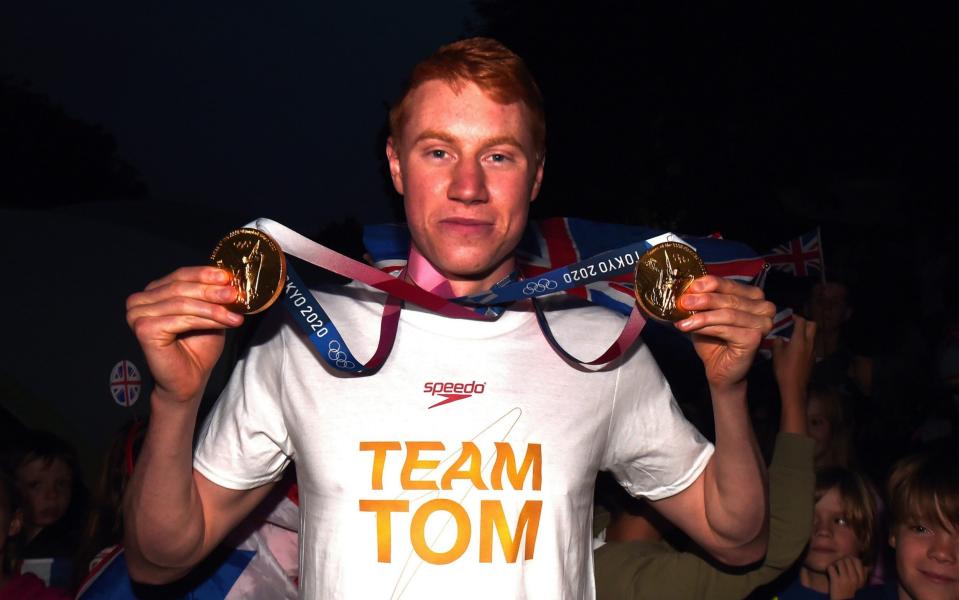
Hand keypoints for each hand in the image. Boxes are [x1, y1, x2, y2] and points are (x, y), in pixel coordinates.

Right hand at [126, 266, 243, 402]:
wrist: (189, 381)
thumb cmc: (197, 349)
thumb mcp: (209, 314)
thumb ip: (212, 296)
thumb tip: (228, 278)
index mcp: (154, 292)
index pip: (180, 275)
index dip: (204, 274)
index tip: (228, 276)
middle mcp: (140, 301)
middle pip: (181, 287)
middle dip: (212, 290)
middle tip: (235, 294)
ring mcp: (138, 314)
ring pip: (183, 303)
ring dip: (213, 308)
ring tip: (235, 314)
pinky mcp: (144, 329)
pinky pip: (181, 319)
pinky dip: (206, 319)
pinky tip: (224, 322)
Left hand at [676, 276, 775, 389]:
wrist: (720, 369)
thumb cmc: (714, 340)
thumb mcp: (705, 314)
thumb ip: (701, 301)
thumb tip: (686, 289)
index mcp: (753, 296)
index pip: (730, 284)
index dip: (709, 283)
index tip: (690, 287)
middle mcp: (763, 307)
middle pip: (729, 299)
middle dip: (703, 300)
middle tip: (683, 302)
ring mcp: (762, 323)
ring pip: (727, 314)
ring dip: (702, 316)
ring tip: (683, 319)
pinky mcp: (755, 338)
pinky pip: (726, 329)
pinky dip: (706, 328)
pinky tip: (691, 328)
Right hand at [772, 316, 816, 396]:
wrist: (795, 387)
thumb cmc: (784, 369)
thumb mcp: (776, 354)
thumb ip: (778, 342)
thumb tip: (780, 338)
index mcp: (800, 340)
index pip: (802, 321)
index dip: (796, 317)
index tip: (789, 317)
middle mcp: (809, 343)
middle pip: (813, 326)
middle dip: (805, 322)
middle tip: (794, 325)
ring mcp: (813, 351)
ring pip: (812, 336)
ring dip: (805, 333)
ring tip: (793, 337)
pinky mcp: (813, 358)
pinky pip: (811, 345)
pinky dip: (805, 343)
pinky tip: (796, 350)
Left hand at [827, 555, 866, 598]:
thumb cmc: (849, 590)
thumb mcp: (859, 584)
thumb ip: (863, 575)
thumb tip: (867, 567)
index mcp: (860, 578)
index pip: (857, 561)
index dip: (851, 559)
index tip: (847, 562)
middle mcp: (854, 578)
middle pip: (847, 560)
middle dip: (842, 560)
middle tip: (839, 565)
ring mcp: (845, 579)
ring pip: (839, 562)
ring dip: (835, 563)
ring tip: (835, 568)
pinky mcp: (835, 580)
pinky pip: (831, 567)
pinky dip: (829, 568)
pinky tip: (830, 572)